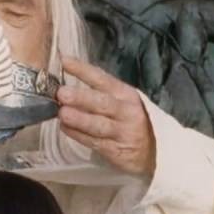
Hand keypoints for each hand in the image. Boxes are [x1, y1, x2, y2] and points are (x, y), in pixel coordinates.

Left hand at [56, 55, 155, 175]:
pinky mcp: (117, 151)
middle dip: (82, 98)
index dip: (83, 70)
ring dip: (79, 119)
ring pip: (99, 125)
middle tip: (62, 93)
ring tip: (63, 113)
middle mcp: (126, 111)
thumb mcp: (121, 102)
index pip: (103, 79)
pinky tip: (65, 128)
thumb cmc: (128, 121)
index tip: (65, 61)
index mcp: (125, 94)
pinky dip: (78, 135)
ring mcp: (123, 132)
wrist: (151, 152)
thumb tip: (64, 85)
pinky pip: (95, 142)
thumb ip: (98, 93)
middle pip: (103, 103)